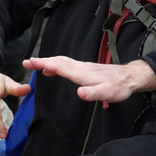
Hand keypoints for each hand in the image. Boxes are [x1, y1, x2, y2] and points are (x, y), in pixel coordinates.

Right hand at [23, 56, 155, 103]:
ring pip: (61, 61)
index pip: (58, 66)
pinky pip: (66, 64)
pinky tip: (54, 68)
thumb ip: (92, 94)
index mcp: (80, 73)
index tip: (29, 62)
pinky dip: (55, 64)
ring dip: (47, 61)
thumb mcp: (106, 94)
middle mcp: (79, 67)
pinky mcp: (84, 68)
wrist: (128, 77)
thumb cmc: (117, 87)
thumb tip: (79, 93)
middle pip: (57, 61)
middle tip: (26, 62)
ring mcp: (82, 66)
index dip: (43, 64)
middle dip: (41, 61)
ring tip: (35, 64)